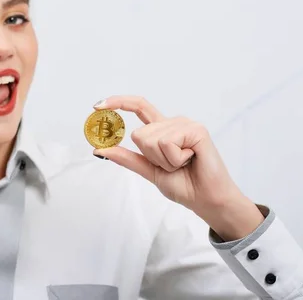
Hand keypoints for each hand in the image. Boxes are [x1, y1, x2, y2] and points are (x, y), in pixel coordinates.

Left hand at [93, 95, 263, 240]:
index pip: (138, 107)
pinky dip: (174, 158)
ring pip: (151, 139)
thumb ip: (126, 158)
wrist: (206, 200)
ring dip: (164, 160)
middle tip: (172, 165)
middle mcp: (173, 122)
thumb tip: (99, 148)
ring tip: (183, 164)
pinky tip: (190, 160)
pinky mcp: (196, 130)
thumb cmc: (184, 185)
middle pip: (139, 134)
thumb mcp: (148, 170)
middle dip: (150, 157)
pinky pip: (167, 142)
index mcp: (162, 130)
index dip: (118, 102)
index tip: (96, 106)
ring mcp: (185, 124)